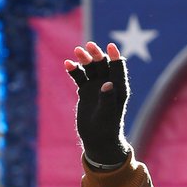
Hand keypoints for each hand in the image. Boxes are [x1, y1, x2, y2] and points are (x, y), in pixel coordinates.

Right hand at [64, 41, 130, 169]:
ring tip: (77, 51)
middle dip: (97, 55)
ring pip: (90, 69)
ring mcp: (96, 87)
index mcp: (119, 88)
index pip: (118, 68)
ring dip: (85, 59)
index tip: (110, 46)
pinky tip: (68, 64)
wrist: (98, 140)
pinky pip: (80, 78)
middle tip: (89, 46)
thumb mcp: (107, 114)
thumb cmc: (107, 128)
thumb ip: (108, 98)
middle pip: (103, 64)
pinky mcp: (85, 92)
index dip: (115, 56)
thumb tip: (108, 83)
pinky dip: (74, 71)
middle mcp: (108, 85)